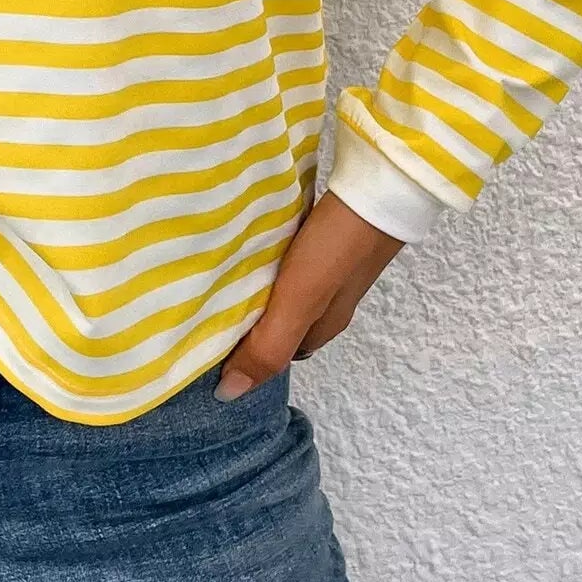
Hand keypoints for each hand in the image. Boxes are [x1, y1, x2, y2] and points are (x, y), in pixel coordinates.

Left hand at [215, 190, 405, 399]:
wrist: (381, 186)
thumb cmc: (337, 247)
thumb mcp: (299, 301)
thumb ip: (268, 345)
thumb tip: (228, 395)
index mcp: (321, 327)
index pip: (273, 353)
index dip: (241, 350)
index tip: (202, 336)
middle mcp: (327, 302)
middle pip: (277, 319)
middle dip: (244, 313)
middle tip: (201, 298)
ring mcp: (329, 266)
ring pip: (282, 286)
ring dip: (254, 282)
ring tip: (215, 269)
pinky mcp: (325, 234)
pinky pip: (288, 254)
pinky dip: (266, 254)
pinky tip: (246, 239)